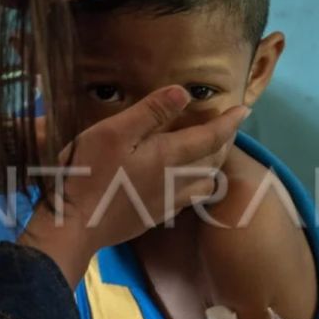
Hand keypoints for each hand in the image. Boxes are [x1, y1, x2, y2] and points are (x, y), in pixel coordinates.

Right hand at [22, 86, 246, 283]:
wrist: (74, 225)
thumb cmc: (88, 173)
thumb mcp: (113, 132)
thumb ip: (150, 112)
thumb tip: (184, 93)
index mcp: (168, 157)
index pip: (211, 137)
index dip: (229, 122)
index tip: (244, 109)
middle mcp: (176, 182)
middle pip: (214, 163)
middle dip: (224, 143)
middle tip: (226, 128)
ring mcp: (166, 203)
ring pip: (205, 186)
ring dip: (212, 168)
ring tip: (207, 155)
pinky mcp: (154, 217)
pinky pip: (188, 201)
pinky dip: (196, 187)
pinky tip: (182, 182)